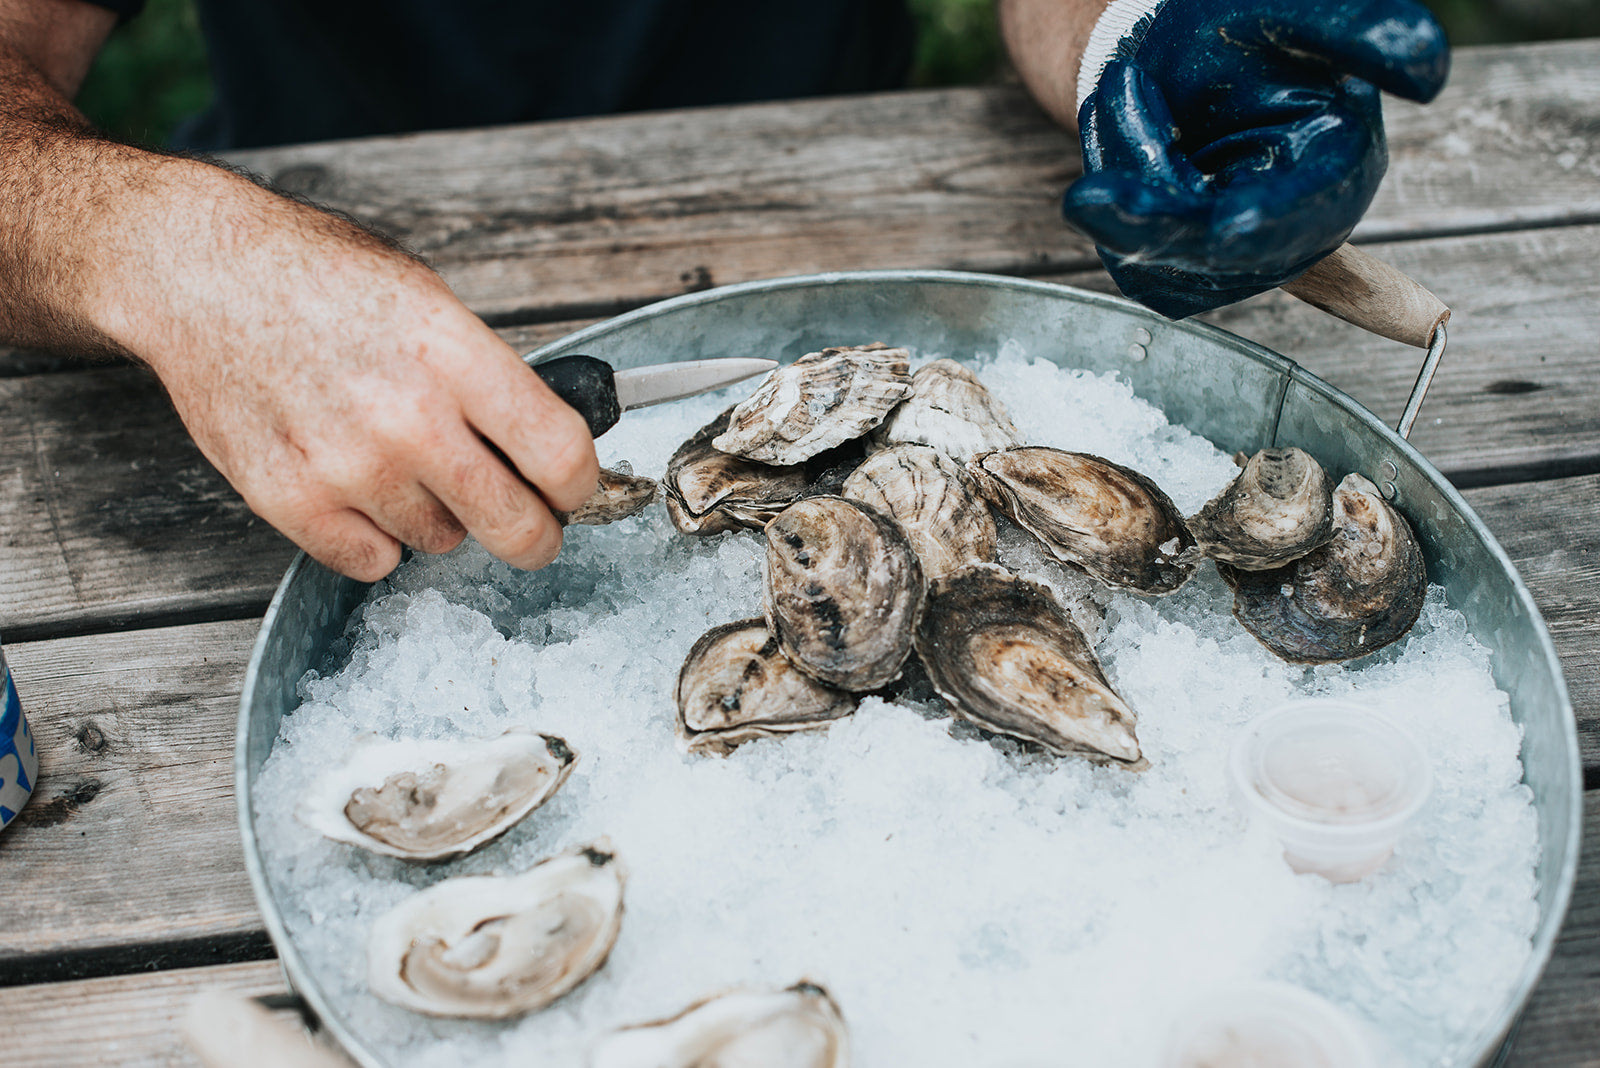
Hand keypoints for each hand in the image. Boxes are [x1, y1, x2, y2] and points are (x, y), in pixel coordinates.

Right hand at [97, 164, 598, 580]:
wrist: (201, 273)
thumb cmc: (319, 278)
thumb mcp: (430, 299)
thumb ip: (489, 376)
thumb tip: (548, 446)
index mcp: (452, 354)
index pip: (560, 455)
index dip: (580, 485)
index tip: (573, 490)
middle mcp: (406, 417)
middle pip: (516, 526)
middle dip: (536, 535)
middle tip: (532, 526)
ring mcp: (346, 465)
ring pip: (442, 541)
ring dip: (439, 517)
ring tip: (401, 462)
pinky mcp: (290, 500)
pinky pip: (374, 561)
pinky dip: (375, 538)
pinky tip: (359, 488)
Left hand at [1062, 0, 1448, 317]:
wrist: (1178, 57)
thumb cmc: (1245, 30)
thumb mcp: (1298, 12)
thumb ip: (1361, 31)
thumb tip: (1431, 66)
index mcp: (1337, 173)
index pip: (1305, 209)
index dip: (1268, 219)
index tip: (1230, 225)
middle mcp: (1290, 236)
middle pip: (1209, 242)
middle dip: (1153, 185)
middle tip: (1115, 92)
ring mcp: (1228, 268)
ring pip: (1152, 246)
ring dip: (1121, 156)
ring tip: (1131, 84)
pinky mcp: (1173, 278)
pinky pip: (1121, 248)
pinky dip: (1107, 192)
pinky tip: (1127, 138)